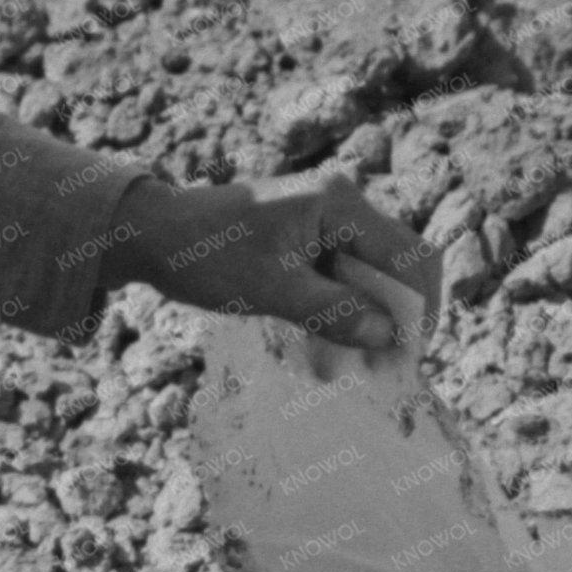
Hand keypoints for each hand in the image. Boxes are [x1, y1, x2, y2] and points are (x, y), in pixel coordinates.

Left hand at [111, 169, 444, 353]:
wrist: (153, 232)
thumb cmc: (205, 255)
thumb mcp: (271, 290)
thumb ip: (333, 311)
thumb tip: (388, 337)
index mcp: (340, 203)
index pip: (409, 257)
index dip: (418, 310)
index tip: (409, 358)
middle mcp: (342, 201)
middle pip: (397, 263)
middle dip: (396, 318)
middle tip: (387, 369)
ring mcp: (327, 217)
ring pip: (371, 274)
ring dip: (367, 320)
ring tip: (355, 369)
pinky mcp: (310, 236)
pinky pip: (344, 276)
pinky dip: (342, 310)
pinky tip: (327, 353)